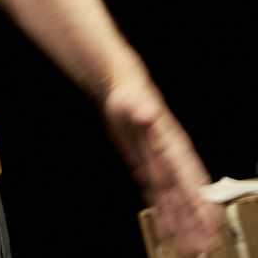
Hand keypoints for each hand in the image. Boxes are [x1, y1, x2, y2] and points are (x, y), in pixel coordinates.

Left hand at [103, 76, 223, 254]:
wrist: (122, 93)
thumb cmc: (131, 96)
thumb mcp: (134, 102)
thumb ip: (142, 111)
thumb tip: (147, 113)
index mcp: (175, 148)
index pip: (192, 179)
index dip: (202, 202)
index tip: (212, 224)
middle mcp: (172, 162)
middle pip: (187, 198)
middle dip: (195, 223)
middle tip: (204, 248)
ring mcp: (161, 167)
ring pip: (173, 202)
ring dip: (181, 225)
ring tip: (191, 248)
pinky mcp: (146, 169)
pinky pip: (156, 196)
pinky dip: (162, 214)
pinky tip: (167, 230)